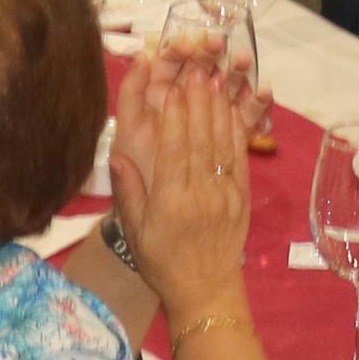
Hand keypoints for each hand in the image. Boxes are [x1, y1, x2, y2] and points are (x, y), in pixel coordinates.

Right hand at [109, 53, 255, 314]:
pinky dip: (235, 130)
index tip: (172, 89)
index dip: (174, 117)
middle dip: (197, 102)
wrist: (205, 289)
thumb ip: (129, 192)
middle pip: (199, 139)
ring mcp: (224, 193)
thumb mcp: (137, 231)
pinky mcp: (241, 195)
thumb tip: (117, 156)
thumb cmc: (163, 261)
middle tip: (195, 70)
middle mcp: (200, 193)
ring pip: (221, 143)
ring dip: (218, 108)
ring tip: (214, 79)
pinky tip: (232, 108)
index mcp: (171, 201)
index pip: (173, 150)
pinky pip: (238, 158)